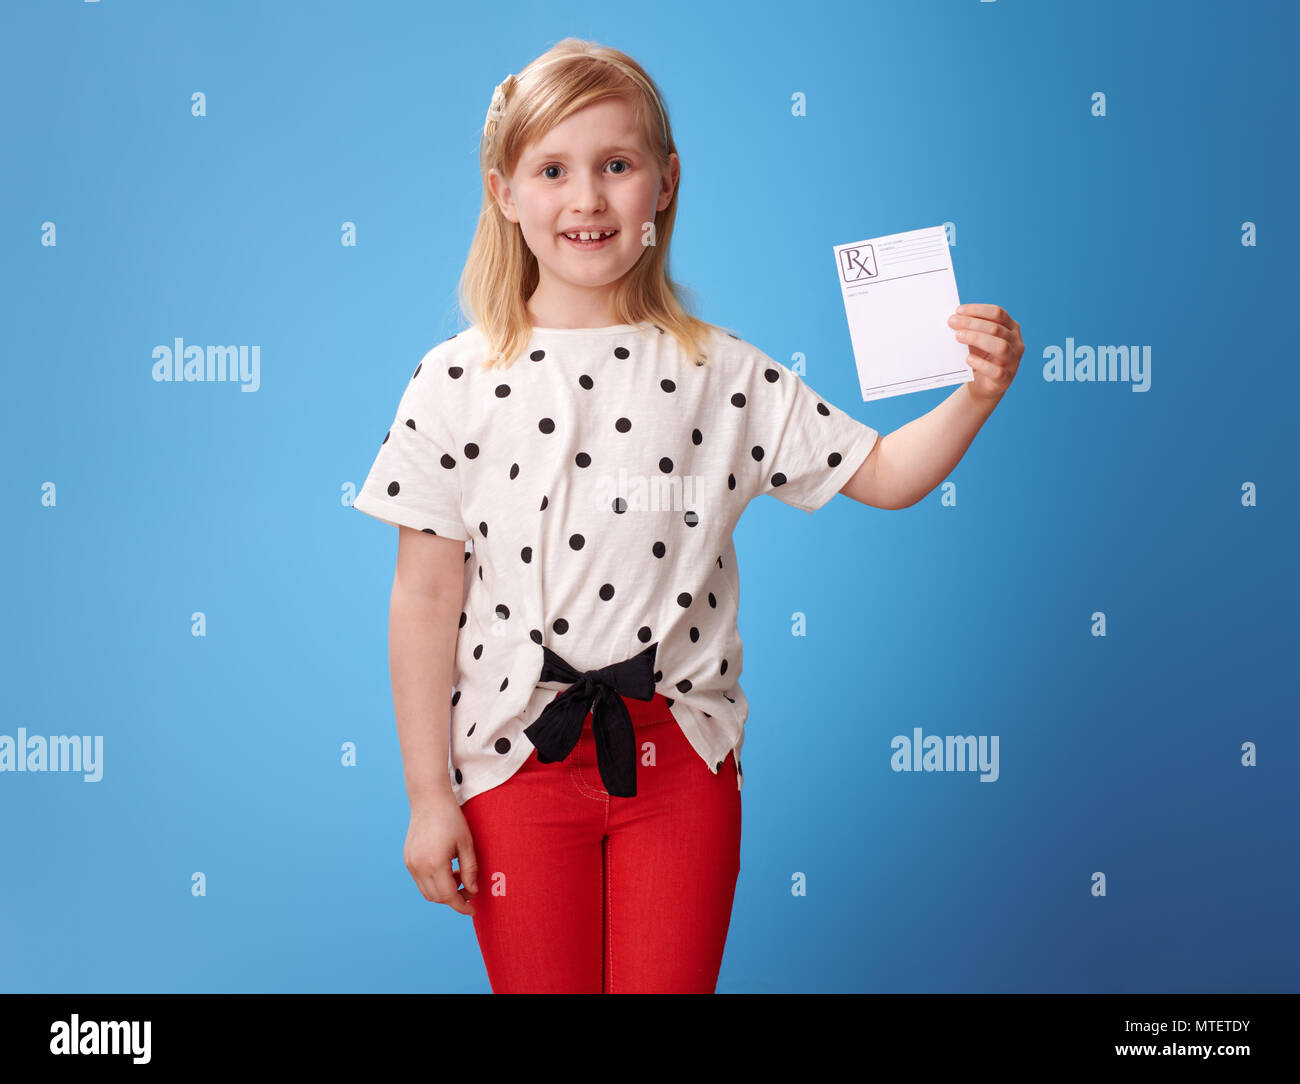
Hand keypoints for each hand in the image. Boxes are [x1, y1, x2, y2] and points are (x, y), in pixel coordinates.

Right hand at [404, 792, 479, 915]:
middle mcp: (418, 867)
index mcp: (434, 863)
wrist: (429, 800)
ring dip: (443, 891)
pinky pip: (420, 881)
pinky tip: (447, 868)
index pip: (448, 896)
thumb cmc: (451, 819)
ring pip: (427, 892)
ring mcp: (410, 864)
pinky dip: (434, 882)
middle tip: (469, 888)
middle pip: (437, 897)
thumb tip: (473, 892)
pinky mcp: (407, 859)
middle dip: (454, 898)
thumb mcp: (467, 844)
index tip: (473, 909)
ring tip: (458, 874)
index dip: (462, 905)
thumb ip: (470, 870)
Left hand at [947, 303, 1022, 405]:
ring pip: (1000, 347)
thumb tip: (953, 319)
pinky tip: (968, 359)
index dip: (978, 310)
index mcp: (1011, 328)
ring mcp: (1013, 361)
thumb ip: (970, 329)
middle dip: (972, 323)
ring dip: (977, 339)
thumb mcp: (976, 341)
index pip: (998, 313)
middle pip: (996, 328)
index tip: (958, 311)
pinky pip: (997, 371)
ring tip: (958, 337)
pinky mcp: (1006, 379)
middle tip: (952, 322)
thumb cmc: (979, 357)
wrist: (982, 385)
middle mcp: (1016, 342)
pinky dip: (981, 364)